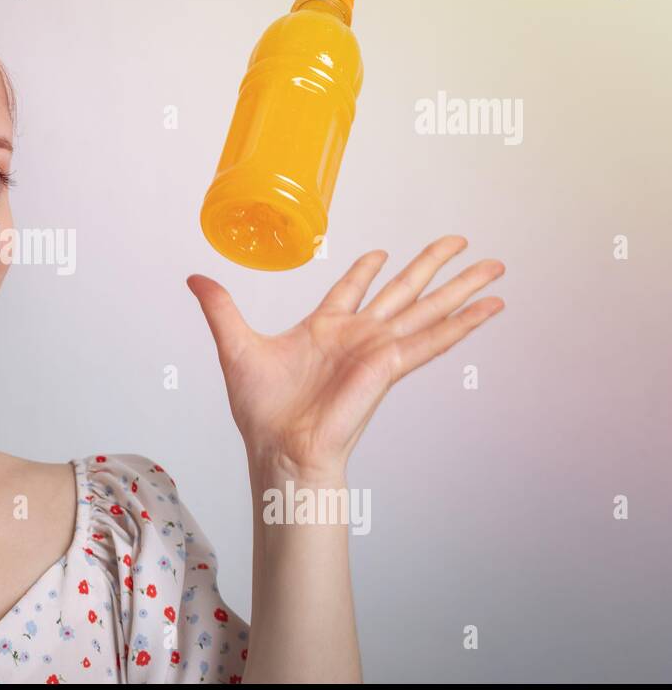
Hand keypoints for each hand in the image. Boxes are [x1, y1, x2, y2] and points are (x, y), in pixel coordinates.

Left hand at [187, 235, 504, 481]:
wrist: (279, 449)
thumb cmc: (261, 412)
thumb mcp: (235, 346)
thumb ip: (220, 309)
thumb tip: (194, 279)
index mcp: (324, 329)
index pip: (352, 290)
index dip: (365, 270)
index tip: (380, 251)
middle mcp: (357, 337)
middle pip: (404, 290)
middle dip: (432, 265)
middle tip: (461, 241)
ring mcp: (379, 350)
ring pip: (428, 308)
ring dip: (462, 287)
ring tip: (495, 266)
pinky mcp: (390, 366)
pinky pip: (432, 339)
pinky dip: (462, 323)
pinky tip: (488, 308)